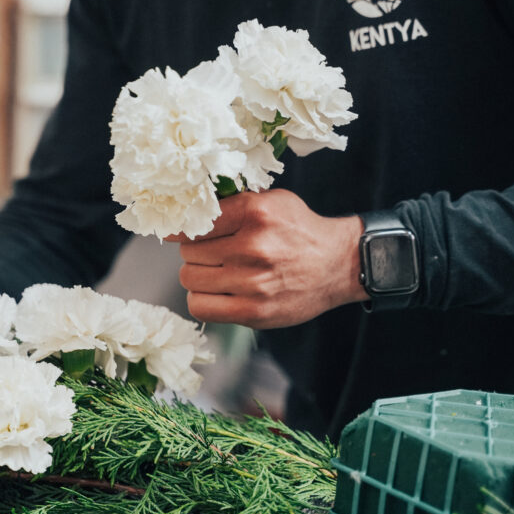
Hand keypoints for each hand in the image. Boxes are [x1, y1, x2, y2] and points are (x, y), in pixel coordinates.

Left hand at [167, 189, 366, 328]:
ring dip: (197, 275)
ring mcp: (253, 282)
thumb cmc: (298, 231)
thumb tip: (182, 213)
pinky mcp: (253, 312)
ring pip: (189, 278)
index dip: (181, 227)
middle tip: (213, 253)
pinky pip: (200, 307)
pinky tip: (217, 292)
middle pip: (188, 251)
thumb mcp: (271, 201)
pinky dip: (202, 300)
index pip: (194, 221)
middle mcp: (253, 246)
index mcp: (255, 212)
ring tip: (217, 272)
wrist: (338, 265)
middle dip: (195, 252)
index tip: (175, 231)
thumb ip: (231, 204)